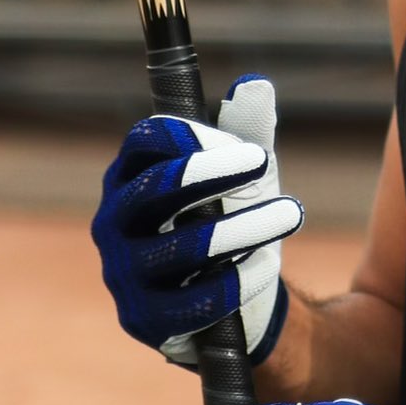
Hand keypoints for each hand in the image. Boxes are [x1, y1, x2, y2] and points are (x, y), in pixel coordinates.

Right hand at [92, 75, 303, 366]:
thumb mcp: (241, 172)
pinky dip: (239, 280)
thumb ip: (246, 129)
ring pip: (182, 246)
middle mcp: (114, 223)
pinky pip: (194, 301)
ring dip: (243, 228)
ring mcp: (124, 274)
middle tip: (264, 162)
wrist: (234, 299)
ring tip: (290, 213)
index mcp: (131, 177)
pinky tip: (270, 265)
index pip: (145, 142)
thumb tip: (254, 85)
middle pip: (155, 189)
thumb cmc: (229, 218)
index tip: (241, 137)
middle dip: (212, 172)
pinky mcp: (144, 320)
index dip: (190, 134)